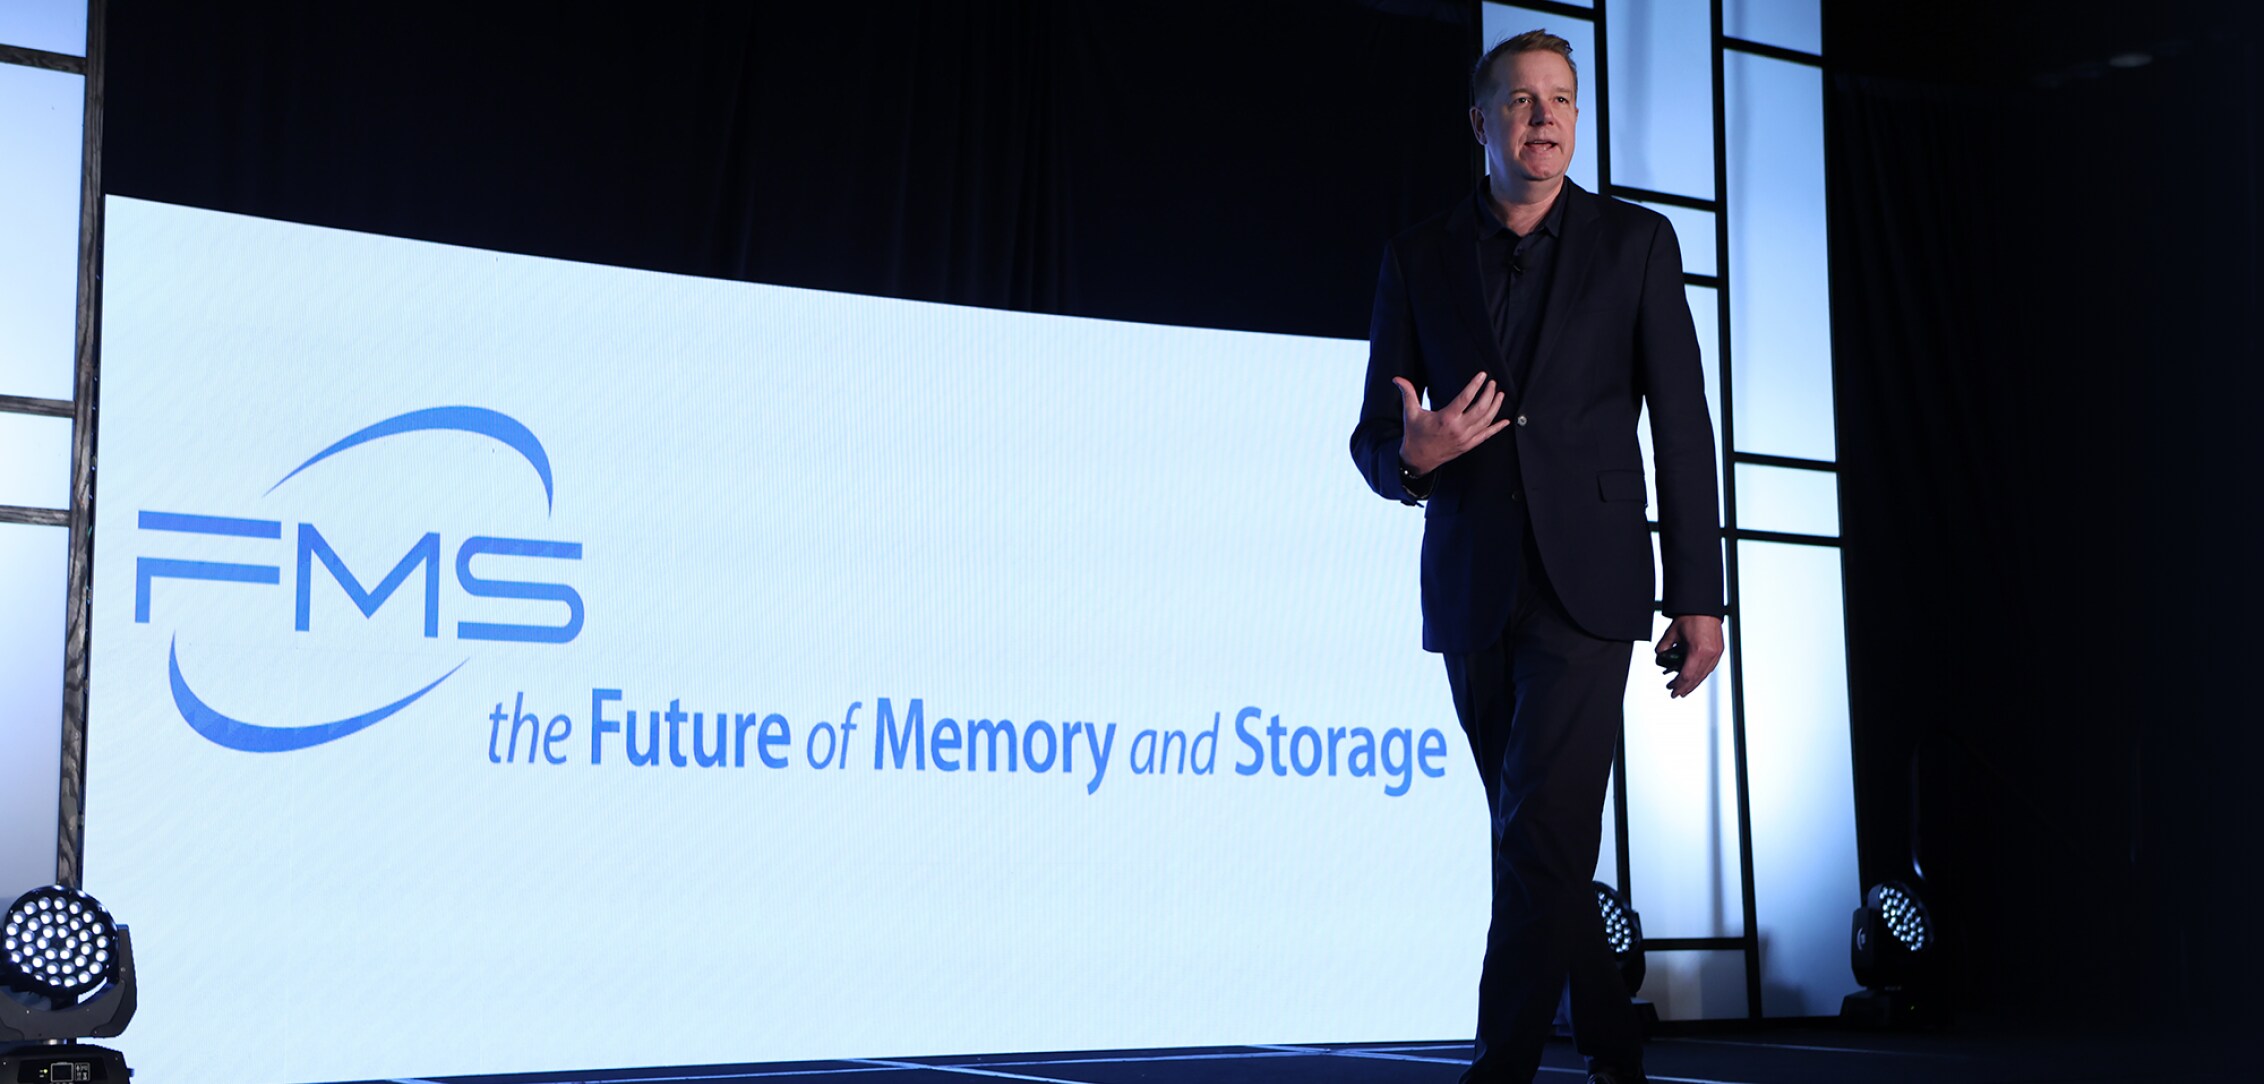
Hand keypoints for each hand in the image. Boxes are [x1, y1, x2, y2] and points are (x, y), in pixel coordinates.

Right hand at [1395, 372, 1512, 475]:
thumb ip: (1407, 393)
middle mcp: (1458, 429)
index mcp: (1446, 418)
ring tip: (1500, 394)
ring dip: (1495, 407)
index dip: (1476, 385)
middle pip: (1481, 409)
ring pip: (1486, 421)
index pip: (1466, 398)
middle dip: (1489, 394)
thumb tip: (1397, 379)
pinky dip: (1497, 428)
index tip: (1483, 375)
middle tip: (1493, 383)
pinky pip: (1486, 435)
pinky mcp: (1468, 446)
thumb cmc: (1415, 435)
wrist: (1418, 460)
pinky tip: (1505, 421)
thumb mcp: (1411, 413)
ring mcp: (1465, 438)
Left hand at [1655, 615, 1723, 698]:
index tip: (1672, 691)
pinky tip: (1695, 677)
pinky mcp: (1719, 651)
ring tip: (1685, 689)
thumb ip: (1663, 647)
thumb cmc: (1690, 617)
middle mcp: (1709, 655)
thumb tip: (1659, 656)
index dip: (1678, 685)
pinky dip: (1701, 674)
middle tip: (1676, 693)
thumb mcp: (1671, 633)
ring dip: (1694, 683)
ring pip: (1704, 674)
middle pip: (1696, 678)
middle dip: (1685, 687)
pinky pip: (1709, 668)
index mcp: (1697, 651)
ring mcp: (1716, 653)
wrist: (1704, 607)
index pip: (1686, 676)